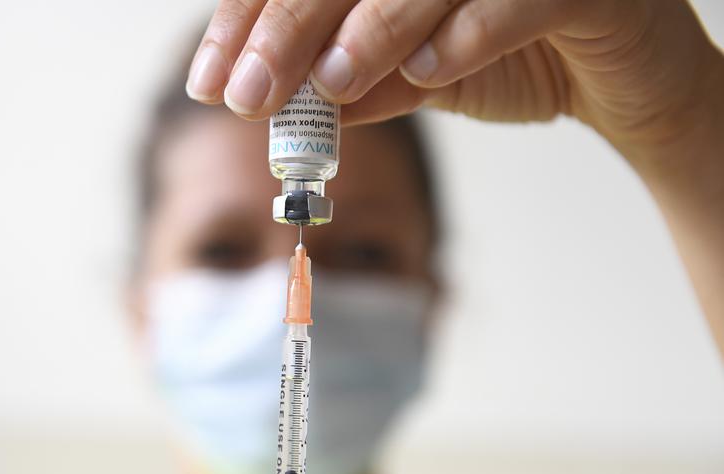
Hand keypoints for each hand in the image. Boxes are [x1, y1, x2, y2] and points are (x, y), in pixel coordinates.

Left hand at [185, 0, 723, 355]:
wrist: (617, 79)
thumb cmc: (512, 56)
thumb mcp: (416, 76)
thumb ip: (355, 84)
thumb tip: (279, 106)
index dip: (251, 19)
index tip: (213, 79)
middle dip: (286, 28)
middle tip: (246, 94)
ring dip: (371, 28)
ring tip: (329, 84)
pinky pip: (518, 0)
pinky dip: (469, 36)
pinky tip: (428, 75)